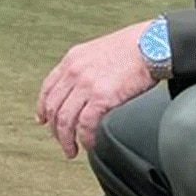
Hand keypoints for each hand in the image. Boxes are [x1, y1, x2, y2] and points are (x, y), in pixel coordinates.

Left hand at [38, 21, 160, 157]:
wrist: (153, 44)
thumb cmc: (135, 46)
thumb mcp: (99, 50)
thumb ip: (86, 67)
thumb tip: (83, 88)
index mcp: (72, 59)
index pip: (48, 88)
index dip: (42, 107)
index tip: (42, 120)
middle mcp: (74, 71)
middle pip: (53, 108)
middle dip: (55, 130)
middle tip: (62, 142)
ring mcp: (86, 84)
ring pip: (65, 120)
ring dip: (66, 140)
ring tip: (72, 151)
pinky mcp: (102, 97)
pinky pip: (85, 125)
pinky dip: (85, 138)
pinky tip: (90, 144)